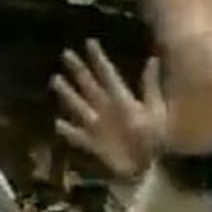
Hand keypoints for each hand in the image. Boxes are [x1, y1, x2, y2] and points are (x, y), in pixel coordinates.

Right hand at [52, 40, 164, 179]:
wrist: (152, 168)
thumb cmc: (156, 139)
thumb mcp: (155, 110)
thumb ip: (150, 86)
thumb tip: (153, 59)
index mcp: (122, 100)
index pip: (107, 75)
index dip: (98, 59)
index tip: (89, 42)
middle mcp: (107, 110)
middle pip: (89, 87)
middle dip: (78, 71)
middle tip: (66, 54)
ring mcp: (98, 127)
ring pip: (79, 107)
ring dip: (68, 95)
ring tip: (55, 80)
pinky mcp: (94, 145)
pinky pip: (77, 136)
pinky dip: (67, 131)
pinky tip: (57, 124)